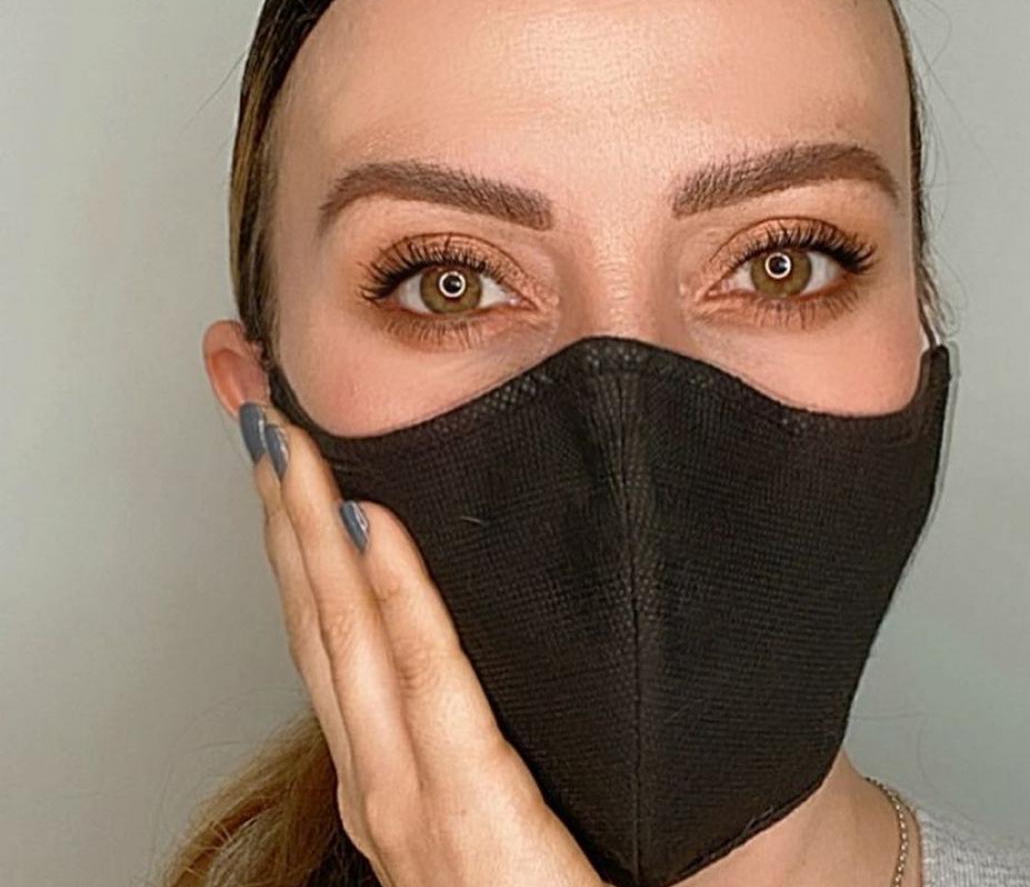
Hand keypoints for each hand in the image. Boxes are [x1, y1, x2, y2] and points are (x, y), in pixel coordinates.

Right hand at [240, 401, 605, 886]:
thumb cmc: (531, 883)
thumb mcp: (474, 801)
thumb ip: (453, 728)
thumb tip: (447, 640)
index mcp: (380, 768)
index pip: (323, 633)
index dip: (292, 543)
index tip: (279, 463)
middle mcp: (375, 773)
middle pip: (314, 619)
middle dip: (283, 516)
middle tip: (260, 425)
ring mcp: (408, 790)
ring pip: (345, 634)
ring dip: (313, 533)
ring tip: (292, 449)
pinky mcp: (468, 801)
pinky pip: (428, 676)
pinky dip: (396, 594)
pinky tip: (377, 527)